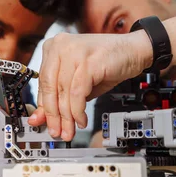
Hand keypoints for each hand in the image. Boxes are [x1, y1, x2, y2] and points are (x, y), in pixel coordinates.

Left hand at [28, 31, 152, 140]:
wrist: (134, 51)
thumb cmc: (106, 63)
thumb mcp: (78, 82)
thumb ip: (59, 97)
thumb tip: (41, 118)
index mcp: (52, 47)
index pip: (42, 83)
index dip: (43, 107)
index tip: (43, 123)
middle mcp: (60, 46)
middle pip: (49, 87)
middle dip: (53, 115)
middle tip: (56, 131)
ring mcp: (74, 51)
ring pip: (63, 92)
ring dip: (67, 117)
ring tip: (70, 130)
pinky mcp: (87, 61)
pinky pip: (77, 93)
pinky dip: (78, 110)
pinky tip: (81, 120)